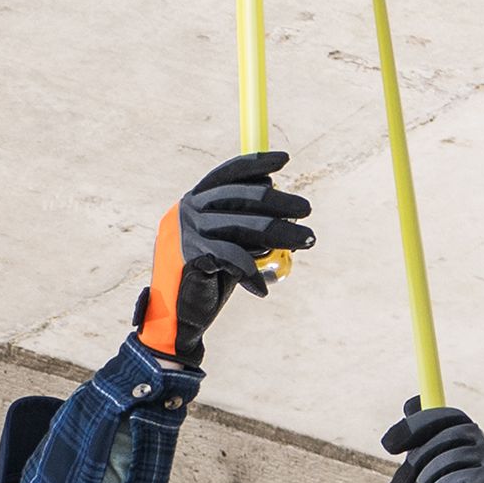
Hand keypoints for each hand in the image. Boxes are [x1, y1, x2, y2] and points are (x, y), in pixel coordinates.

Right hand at [142, 151, 312, 358]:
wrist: (176, 322)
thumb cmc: (206, 281)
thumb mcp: (227, 245)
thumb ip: (245, 224)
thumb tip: (279, 199)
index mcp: (192, 203)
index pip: (226, 174)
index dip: (256, 164)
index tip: (284, 160)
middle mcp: (186, 211)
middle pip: (241, 197)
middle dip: (279, 201)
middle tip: (307, 208)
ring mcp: (187, 232)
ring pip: (246, 226)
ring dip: (281, 233)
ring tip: (307, 240)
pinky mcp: (193, 254)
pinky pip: (235, 258)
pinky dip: (252, 273)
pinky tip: (262, 287)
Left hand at [383, 400, 483, 482]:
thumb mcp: (421, 476)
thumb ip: (420, 443)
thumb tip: (413, 402)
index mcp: (470, 443)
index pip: (449, 417)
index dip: (416, 425)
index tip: (388, 446)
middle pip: (448, 435)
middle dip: (412, 465)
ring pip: (450, 459)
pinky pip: (460, 480)